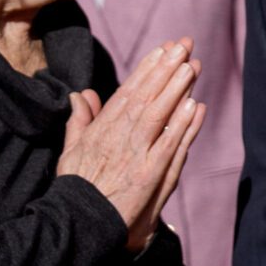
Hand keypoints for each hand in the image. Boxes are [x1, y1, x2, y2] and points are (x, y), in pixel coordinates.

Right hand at [57, 38, 206, 252]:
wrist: (77, 220)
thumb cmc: (75, 186)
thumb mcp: (71, 149)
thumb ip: (80, 120)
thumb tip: (81, 94)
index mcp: (102, 128)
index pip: (128, 92)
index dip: (147, 69)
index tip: (162, 49)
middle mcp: (120, 136)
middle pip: (147, 96)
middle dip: (166, 69)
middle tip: (184, 45)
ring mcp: (136, 153)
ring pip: (159, 114)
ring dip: (176, 89)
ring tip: (192, 65)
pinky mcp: (149, 173)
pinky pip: (169, 144)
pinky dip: (182, 124)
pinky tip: (194, 106)